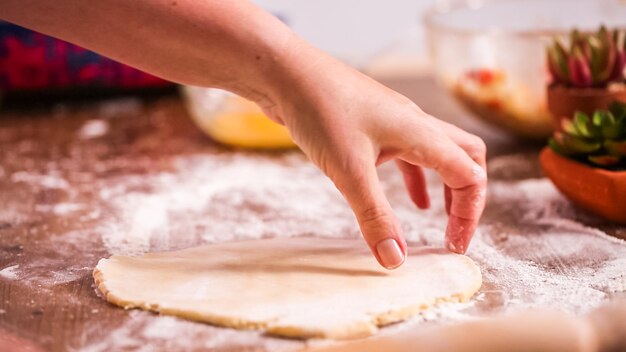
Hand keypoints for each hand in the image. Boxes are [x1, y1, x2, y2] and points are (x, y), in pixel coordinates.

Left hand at [259, 43, 487, 269]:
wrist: (284, 73)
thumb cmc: (319, 110)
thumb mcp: (349, 172)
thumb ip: (374, 216)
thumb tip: (395, 260)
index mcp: (421, 132)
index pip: (470, 175)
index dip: (468, 214)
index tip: (452, 246)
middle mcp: (415, 123)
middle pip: (465, 157)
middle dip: (466, 197)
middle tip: (453, 230)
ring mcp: (394, 121)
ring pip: (437, 154)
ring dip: (444, 186)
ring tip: (438, 219)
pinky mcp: (373, 124)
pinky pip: (408, 153)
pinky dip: (416, 178)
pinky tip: (409, 199)